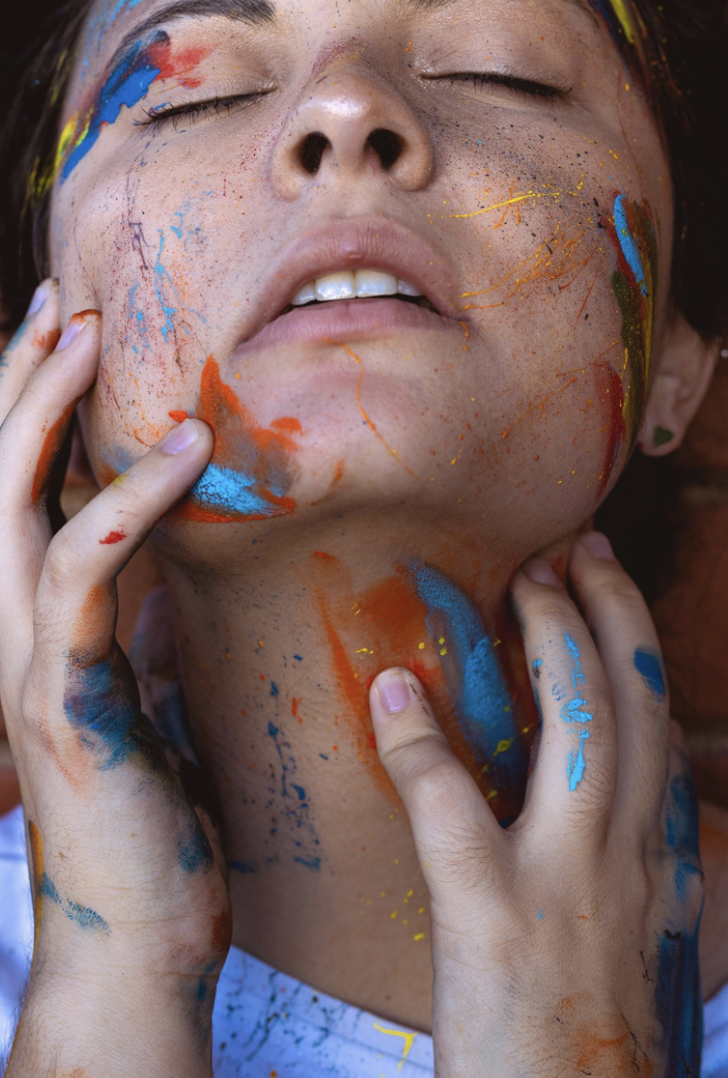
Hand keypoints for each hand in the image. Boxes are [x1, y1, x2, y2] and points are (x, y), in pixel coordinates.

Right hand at [0, 282, 229, 1077]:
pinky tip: (181, 454)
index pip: (20, 497)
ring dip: (43, 415)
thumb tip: (166, 579)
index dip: (32, 411)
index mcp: (36, 629)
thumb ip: (140, 630)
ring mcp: (26, 665)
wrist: (136, 931)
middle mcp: (10, 634)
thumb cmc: (145, 816)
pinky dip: (127, 506)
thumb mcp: (145, 698)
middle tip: (64, 304)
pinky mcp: (67, 700)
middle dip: (20, 386)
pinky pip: (85, 581)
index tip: (67, 336)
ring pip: (11, 510)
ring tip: (88, 335)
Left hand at [370, 533, 701, 1077]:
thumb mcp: (638, 951)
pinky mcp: (493, 917)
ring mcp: (568, 883)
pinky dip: (419, 744)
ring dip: (556, 640)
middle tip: (577, 548)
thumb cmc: (595, 1049)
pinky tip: (394, 690)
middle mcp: (632, 861)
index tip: (609, 597)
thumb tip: (621, 824)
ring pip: (582, 727)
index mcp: (662, 868)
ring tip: (526, 578)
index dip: (639, 653)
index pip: (662, 735)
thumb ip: (635, 878)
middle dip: (614, 612)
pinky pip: (452, 808)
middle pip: (638, 705)